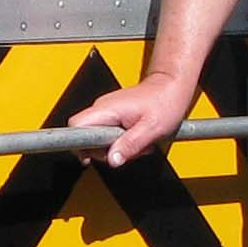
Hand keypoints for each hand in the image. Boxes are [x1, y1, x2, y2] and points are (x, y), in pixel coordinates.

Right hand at [67, 73, 194, 167]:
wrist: (172, 86)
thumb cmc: (165, 101)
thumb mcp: (151, 128)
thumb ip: (130, 145)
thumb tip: (112, 160)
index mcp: (108, 109)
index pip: (76, 125)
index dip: (79, 144)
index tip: (90, 156)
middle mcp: (103, 107)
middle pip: (86, 136)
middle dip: (104, 151)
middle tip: (126, 151)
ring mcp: (108, 110)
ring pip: (98, 137)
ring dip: (116, 147)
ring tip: (136, 143)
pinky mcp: (114, 114)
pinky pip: (109, 133)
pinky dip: (121, 141)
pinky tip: (135, 137)